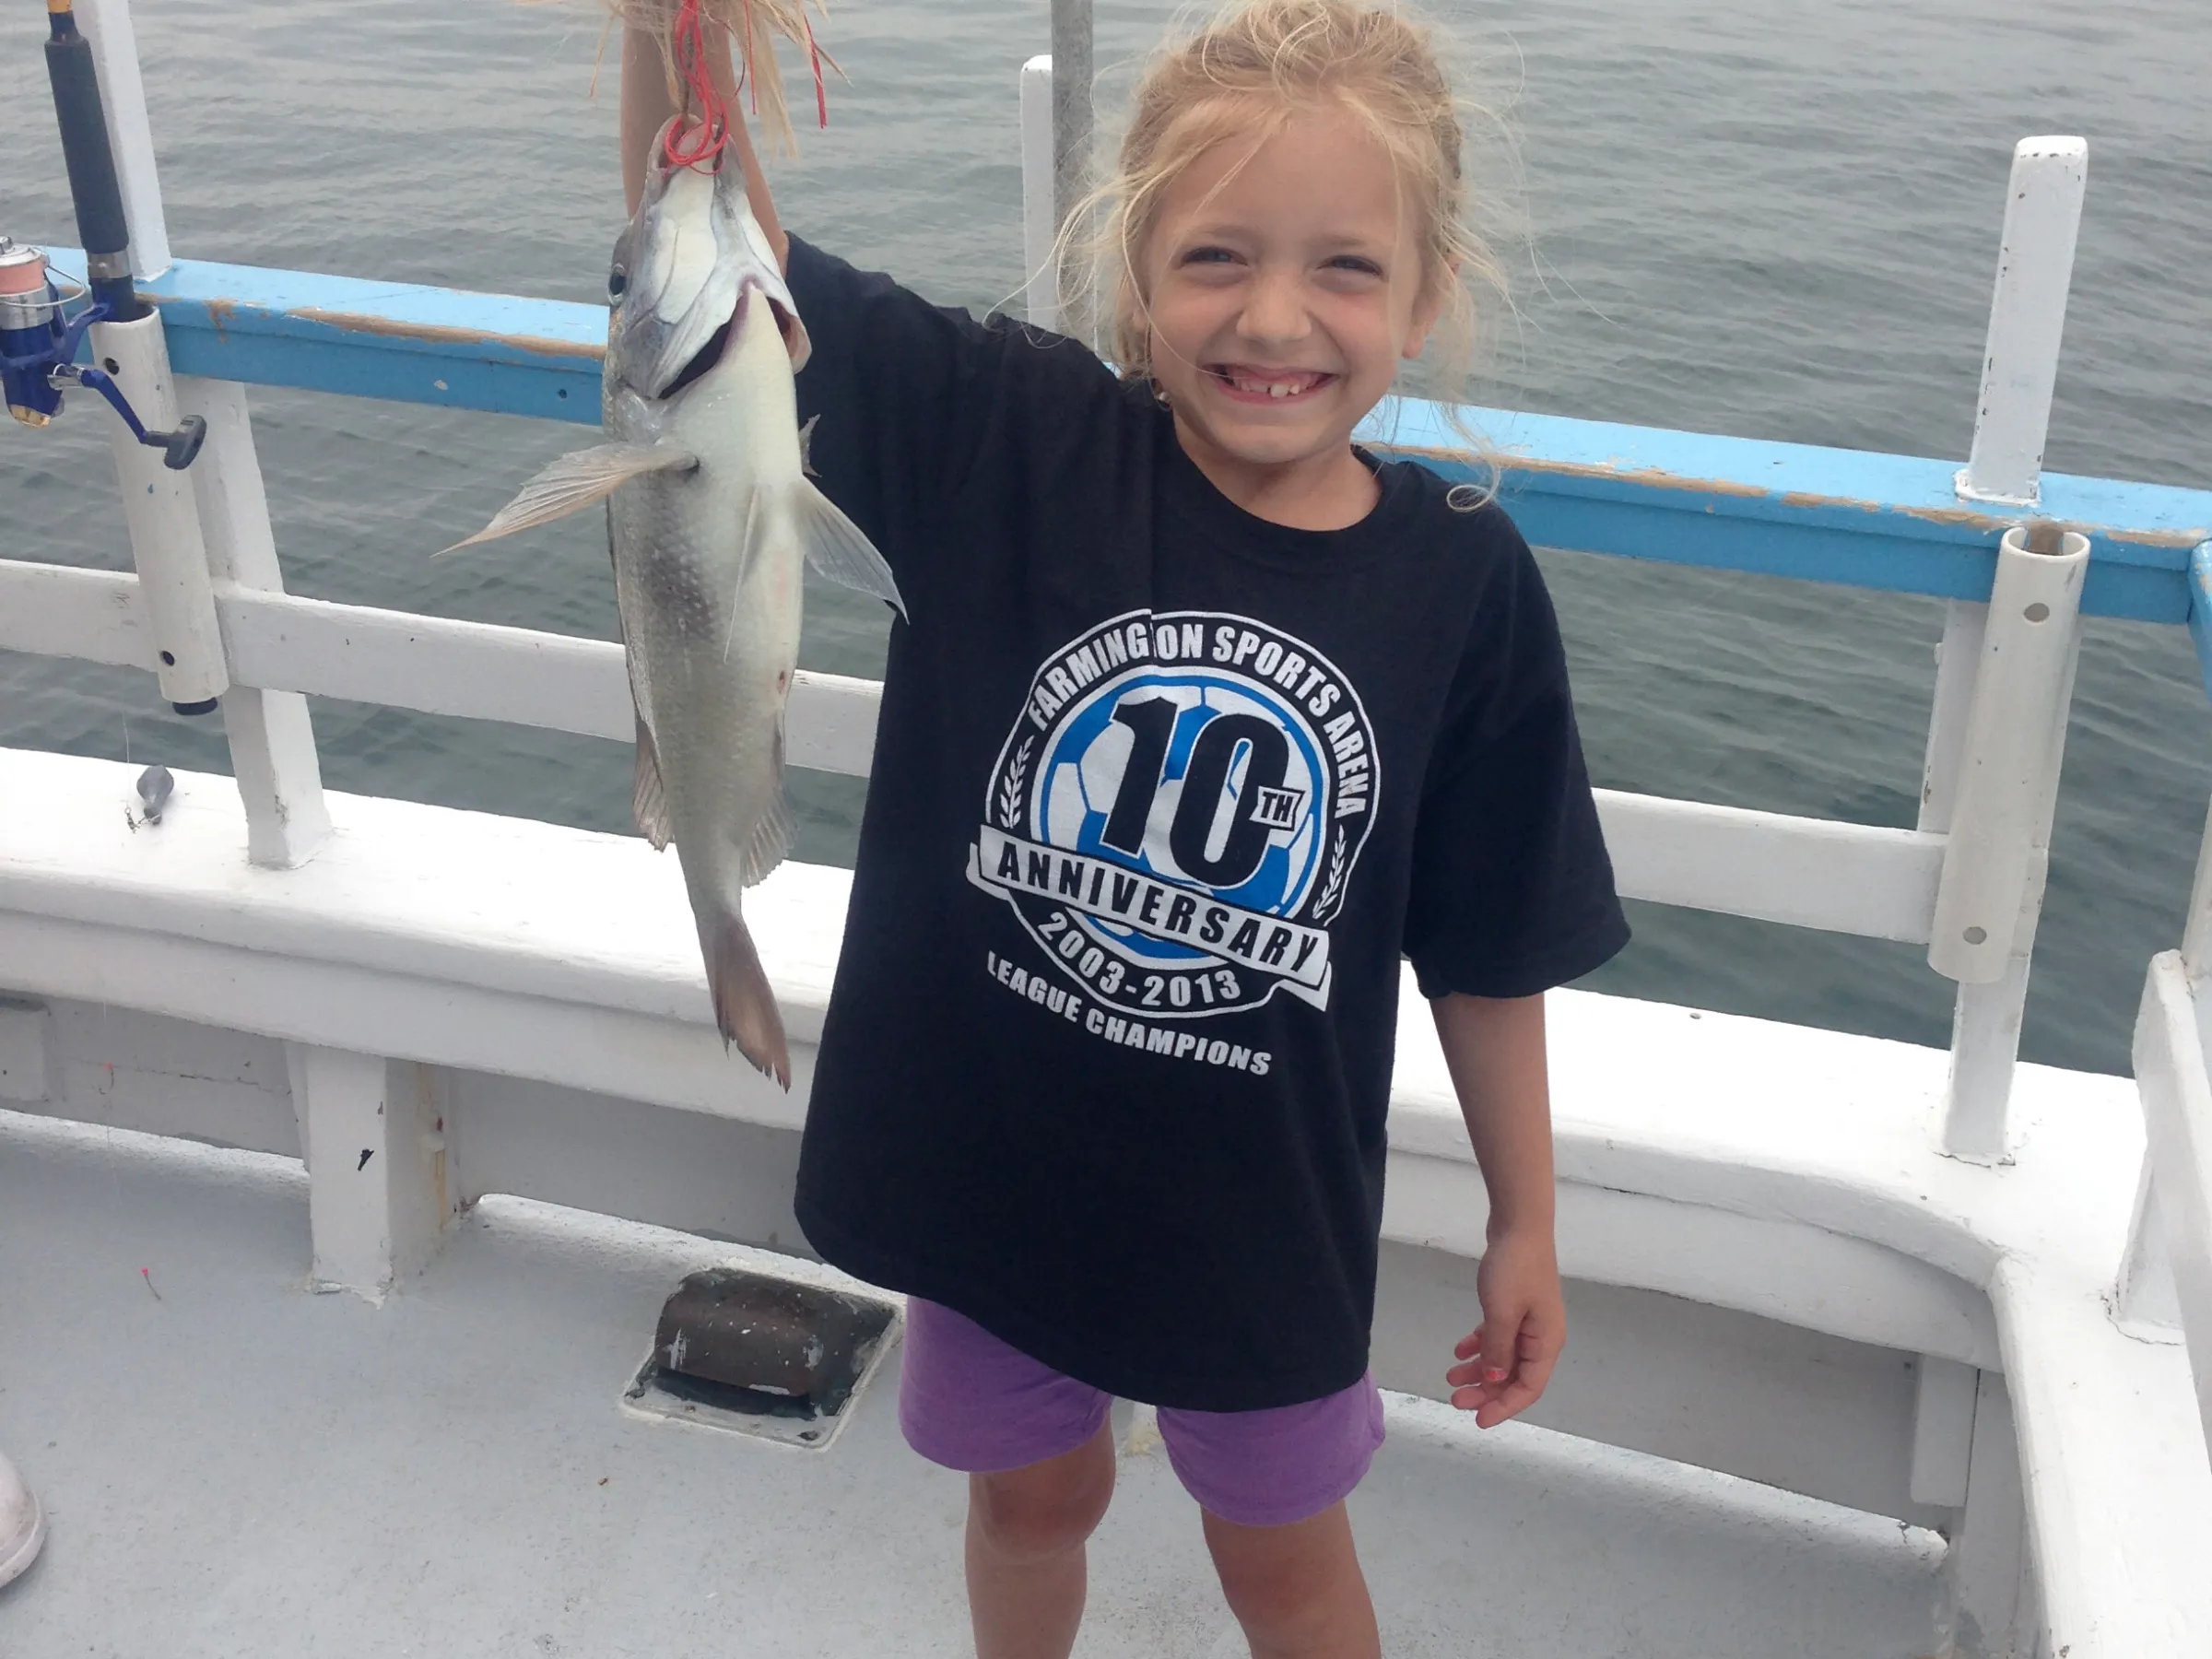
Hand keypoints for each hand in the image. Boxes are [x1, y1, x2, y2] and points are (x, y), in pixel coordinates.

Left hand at [1446, 1223, 1563, 1428]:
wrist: (1518, 1224)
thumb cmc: (1514, 1269)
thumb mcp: (1502, 1313)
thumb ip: (1497, 1350)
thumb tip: (1493, 1379)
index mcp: (1546, 1343)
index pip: (1528, 1388)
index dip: (1504, 1407)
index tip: (1478, 1420)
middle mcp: (1541, 1336)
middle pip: (1513, 1375)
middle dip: (1485, 1391)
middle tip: (1454, 1399)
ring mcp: (1528, 1321)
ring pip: (1503, 1356)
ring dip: (1479, 1369)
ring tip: (1451, 1377)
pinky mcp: (1515, 1305)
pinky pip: (1498, 1335)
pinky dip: (1480, 1344)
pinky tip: (1459, 1349)